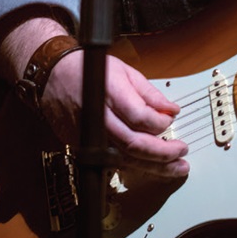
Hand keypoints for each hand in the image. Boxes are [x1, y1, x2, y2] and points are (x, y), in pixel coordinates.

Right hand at [36, 52, 188, 185]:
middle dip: (163, 152)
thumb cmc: (90, 70)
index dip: (160, 122)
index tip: (171, 120)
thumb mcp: (125, 72)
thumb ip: (150, 94)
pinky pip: (113, 162)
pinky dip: (135, 166)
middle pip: (134, 144)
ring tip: (176, 167)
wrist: (54, 77)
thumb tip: (171, 110)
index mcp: (109, 94)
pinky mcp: (83, 147)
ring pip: (125, 159)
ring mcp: (89, 136)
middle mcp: (98, 118)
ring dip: (154, 167)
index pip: (140, 117)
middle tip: (183, 151)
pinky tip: (152, 168)